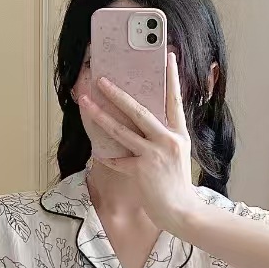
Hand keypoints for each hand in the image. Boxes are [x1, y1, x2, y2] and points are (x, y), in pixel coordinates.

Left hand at [78, 53, 197, 233]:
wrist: (182, 211)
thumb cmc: (177, 185)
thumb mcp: (178, 155)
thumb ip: (166, 138)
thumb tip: (147, 123)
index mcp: (178, 134)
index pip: (175, 100)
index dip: (172, 78)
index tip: (169, 56)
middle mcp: (167, 140)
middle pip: (139, 111)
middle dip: (118, 94)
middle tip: (102, 80)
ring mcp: (153, 155)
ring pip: (121, 130)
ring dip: (101, 116)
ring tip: (86, 103)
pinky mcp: (140, 170)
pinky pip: (117, 159)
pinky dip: (106, 156)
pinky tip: (95, 151)